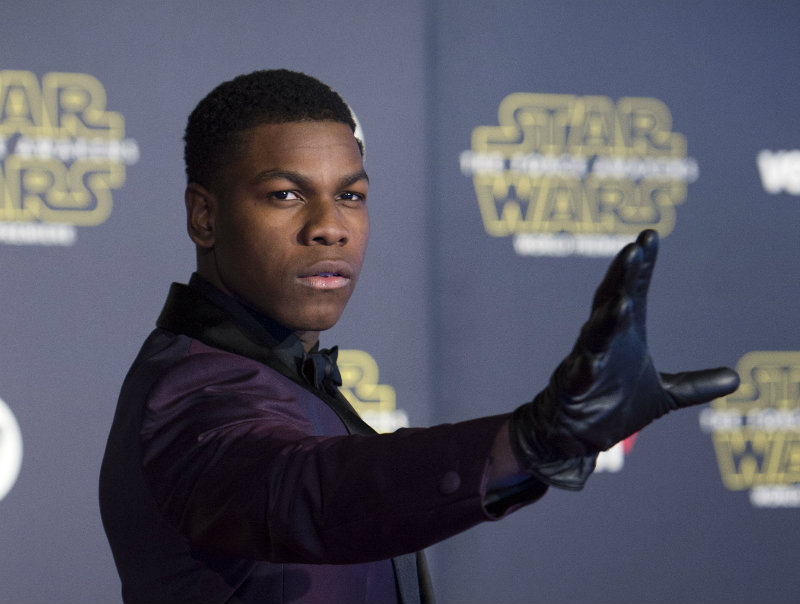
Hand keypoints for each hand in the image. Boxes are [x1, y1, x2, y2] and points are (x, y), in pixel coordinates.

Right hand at [509, 230, 739, 489]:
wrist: (574, 436)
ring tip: (623, 300)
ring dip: (607, 317)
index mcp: (624, 336)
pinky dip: (585, 364)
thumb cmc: (612, 407)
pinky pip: (578, 373)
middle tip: (633, 249)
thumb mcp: (663, 395)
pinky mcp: (572, 387)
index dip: (642, 266)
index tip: (650, 236)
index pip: (633, 292)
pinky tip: (591, 357)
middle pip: (611, 300)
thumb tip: (735, 378)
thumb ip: (695, 385)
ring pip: (595, 334)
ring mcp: (586, 361)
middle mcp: (603, 341)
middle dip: (622, 275)